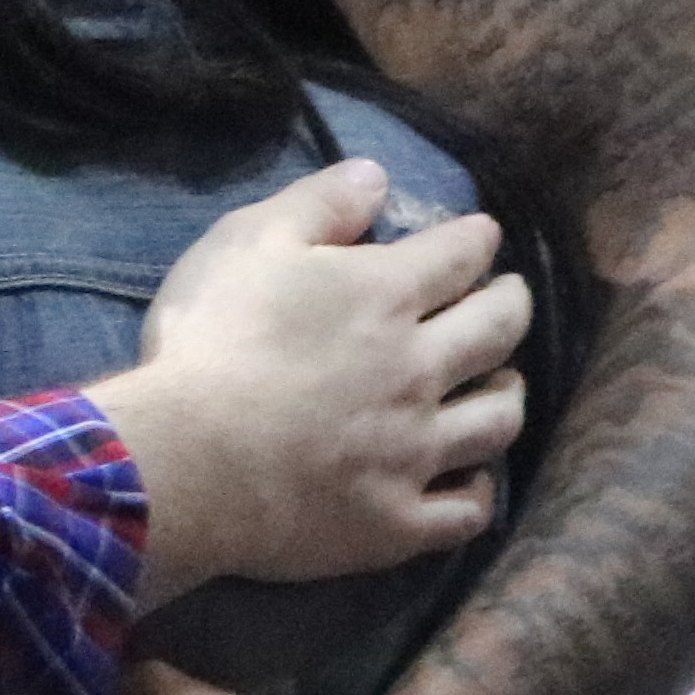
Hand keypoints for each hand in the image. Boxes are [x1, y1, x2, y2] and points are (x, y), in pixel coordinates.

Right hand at [80, 163, 526, 601]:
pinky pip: (465, 511)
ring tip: (501, 385)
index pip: (458, 255)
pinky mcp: (398, 520)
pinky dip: (476, 493)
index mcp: (386, 295)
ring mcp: (416, 451)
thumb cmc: (208, 343)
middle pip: (498, 331)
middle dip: (510, 305)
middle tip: (508, 298)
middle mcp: (421, 369)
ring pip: (496, 420)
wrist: (184, 463)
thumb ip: (317, 204)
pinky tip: (469, 481)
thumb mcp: (245, 244)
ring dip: (506, 395)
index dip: (476, 239)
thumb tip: (378, 173)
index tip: (482, 235)